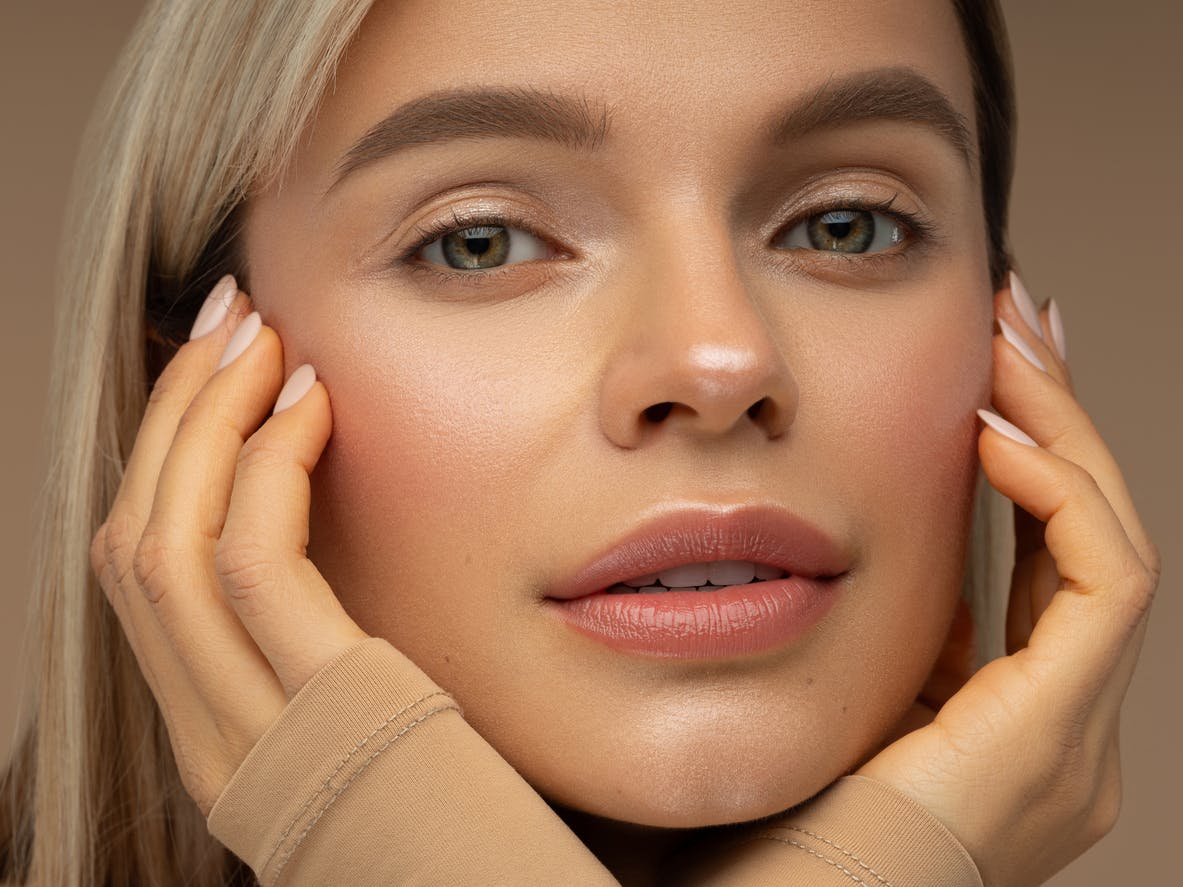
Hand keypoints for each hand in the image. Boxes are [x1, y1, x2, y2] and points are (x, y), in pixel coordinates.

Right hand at [89, 277, 368, 815]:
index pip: (146, 580)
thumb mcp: (388, 730)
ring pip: (165, 547)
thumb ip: (348, 653)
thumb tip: (352, 547)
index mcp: (225, 742)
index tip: (220, 369)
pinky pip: (255, 568)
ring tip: (257, 334)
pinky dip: (268, 471)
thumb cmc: (479, 827)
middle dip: (171, 416)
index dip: (165, 459)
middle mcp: (216, 743)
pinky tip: (314, 404)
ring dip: (204, 422)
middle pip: (134, 545)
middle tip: (226, 319)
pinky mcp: (322, 716)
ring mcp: (253, 738)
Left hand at [855, 274, 1160, 886]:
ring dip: (1063, 432)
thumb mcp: (855, 698)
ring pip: (1109, 546)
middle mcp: (1066, 734)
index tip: (994, 372)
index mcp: (1013, 727)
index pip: (1051, 567)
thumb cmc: (782, 822)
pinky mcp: (1060, 729)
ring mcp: (1074, 738)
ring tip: (1014, 341)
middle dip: (1060, 420)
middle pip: (1088, 541)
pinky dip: (1061, 498)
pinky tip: (996, 434)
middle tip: (1022, 319)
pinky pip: (1104, 584)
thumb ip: (900, 634)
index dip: (1034, 464)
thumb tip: (903, 540)